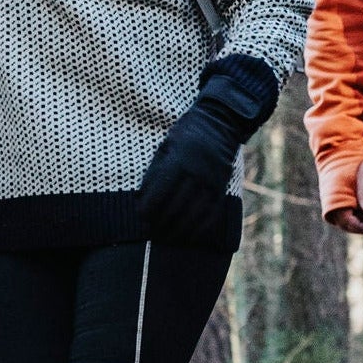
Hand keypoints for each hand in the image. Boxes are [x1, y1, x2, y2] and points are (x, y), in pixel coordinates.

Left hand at [139, 54, 278, 245]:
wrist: (221, 122)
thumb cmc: (186, 133)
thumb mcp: (165, 146)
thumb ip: (155, 172)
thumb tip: (141, 199)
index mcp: (176, 162)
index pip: (157, 196)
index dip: (146, 211)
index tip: (141, 216)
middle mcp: (194, 174)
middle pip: (173, 210)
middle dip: (160, 225)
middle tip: (152, 233)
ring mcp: (210, 183)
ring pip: (192, 216)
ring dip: (178, 232)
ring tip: (168, 239)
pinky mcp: (221, 188)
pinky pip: (211, 215)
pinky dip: (200, 229)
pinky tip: (190, 237)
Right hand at [327, 159, 362, 235]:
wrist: (338, 153)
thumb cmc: (351, 163)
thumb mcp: (361, 176)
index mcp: (336, 201)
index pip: (349, 223)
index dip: (362, 228)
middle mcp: (332, 205)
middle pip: (347, 225)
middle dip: (362, 226)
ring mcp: (334, 204)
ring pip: (346, 220)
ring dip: (360, 220)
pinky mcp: (337, 201)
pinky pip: (346, 213)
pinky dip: (356, 215)